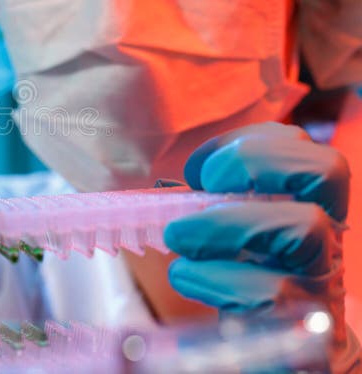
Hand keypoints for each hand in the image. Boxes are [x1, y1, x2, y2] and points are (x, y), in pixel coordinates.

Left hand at [164, 122, 357, 367]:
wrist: (252, 364)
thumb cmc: (229, 299)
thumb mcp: (220, 244)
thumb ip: (205, 209)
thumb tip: (170, 189)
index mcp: (306, 215)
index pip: (308, 152)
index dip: (258, 144)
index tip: (200, 169)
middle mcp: (325, 244)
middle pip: (327, 173)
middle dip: (253, 164)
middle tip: (199, 187)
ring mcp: (322, 287)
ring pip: (307, 227)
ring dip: (230, 221)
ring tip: (178, 238)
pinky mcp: (312, 335)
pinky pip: (279, 296)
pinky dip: (223, 279)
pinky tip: (186, 276)